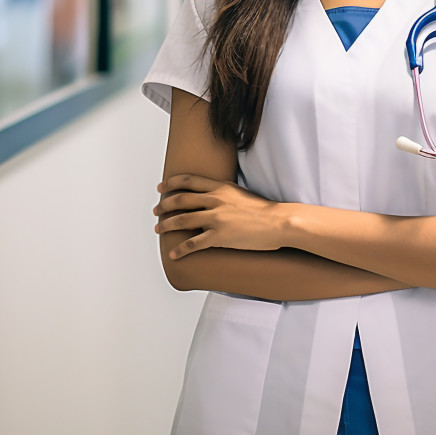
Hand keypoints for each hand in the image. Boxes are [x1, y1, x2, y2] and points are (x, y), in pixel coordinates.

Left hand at [153, 174, 290, 259]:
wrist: (279, 222)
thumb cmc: (264, 210)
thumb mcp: (241, 193)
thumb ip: (224, 193)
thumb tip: (212, 196)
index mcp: (221, 188)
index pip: (189, 181)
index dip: (172, 184)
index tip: (162, 188)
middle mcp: (215, 200)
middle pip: (181, 200)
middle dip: (164, 205)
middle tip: (157, 210)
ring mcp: (217, 218)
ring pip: (182, 220)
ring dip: (167, 225)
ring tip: (159, 229)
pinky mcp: (220, 236)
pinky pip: (194, 243)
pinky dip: (181, 249)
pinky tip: (174, 253)